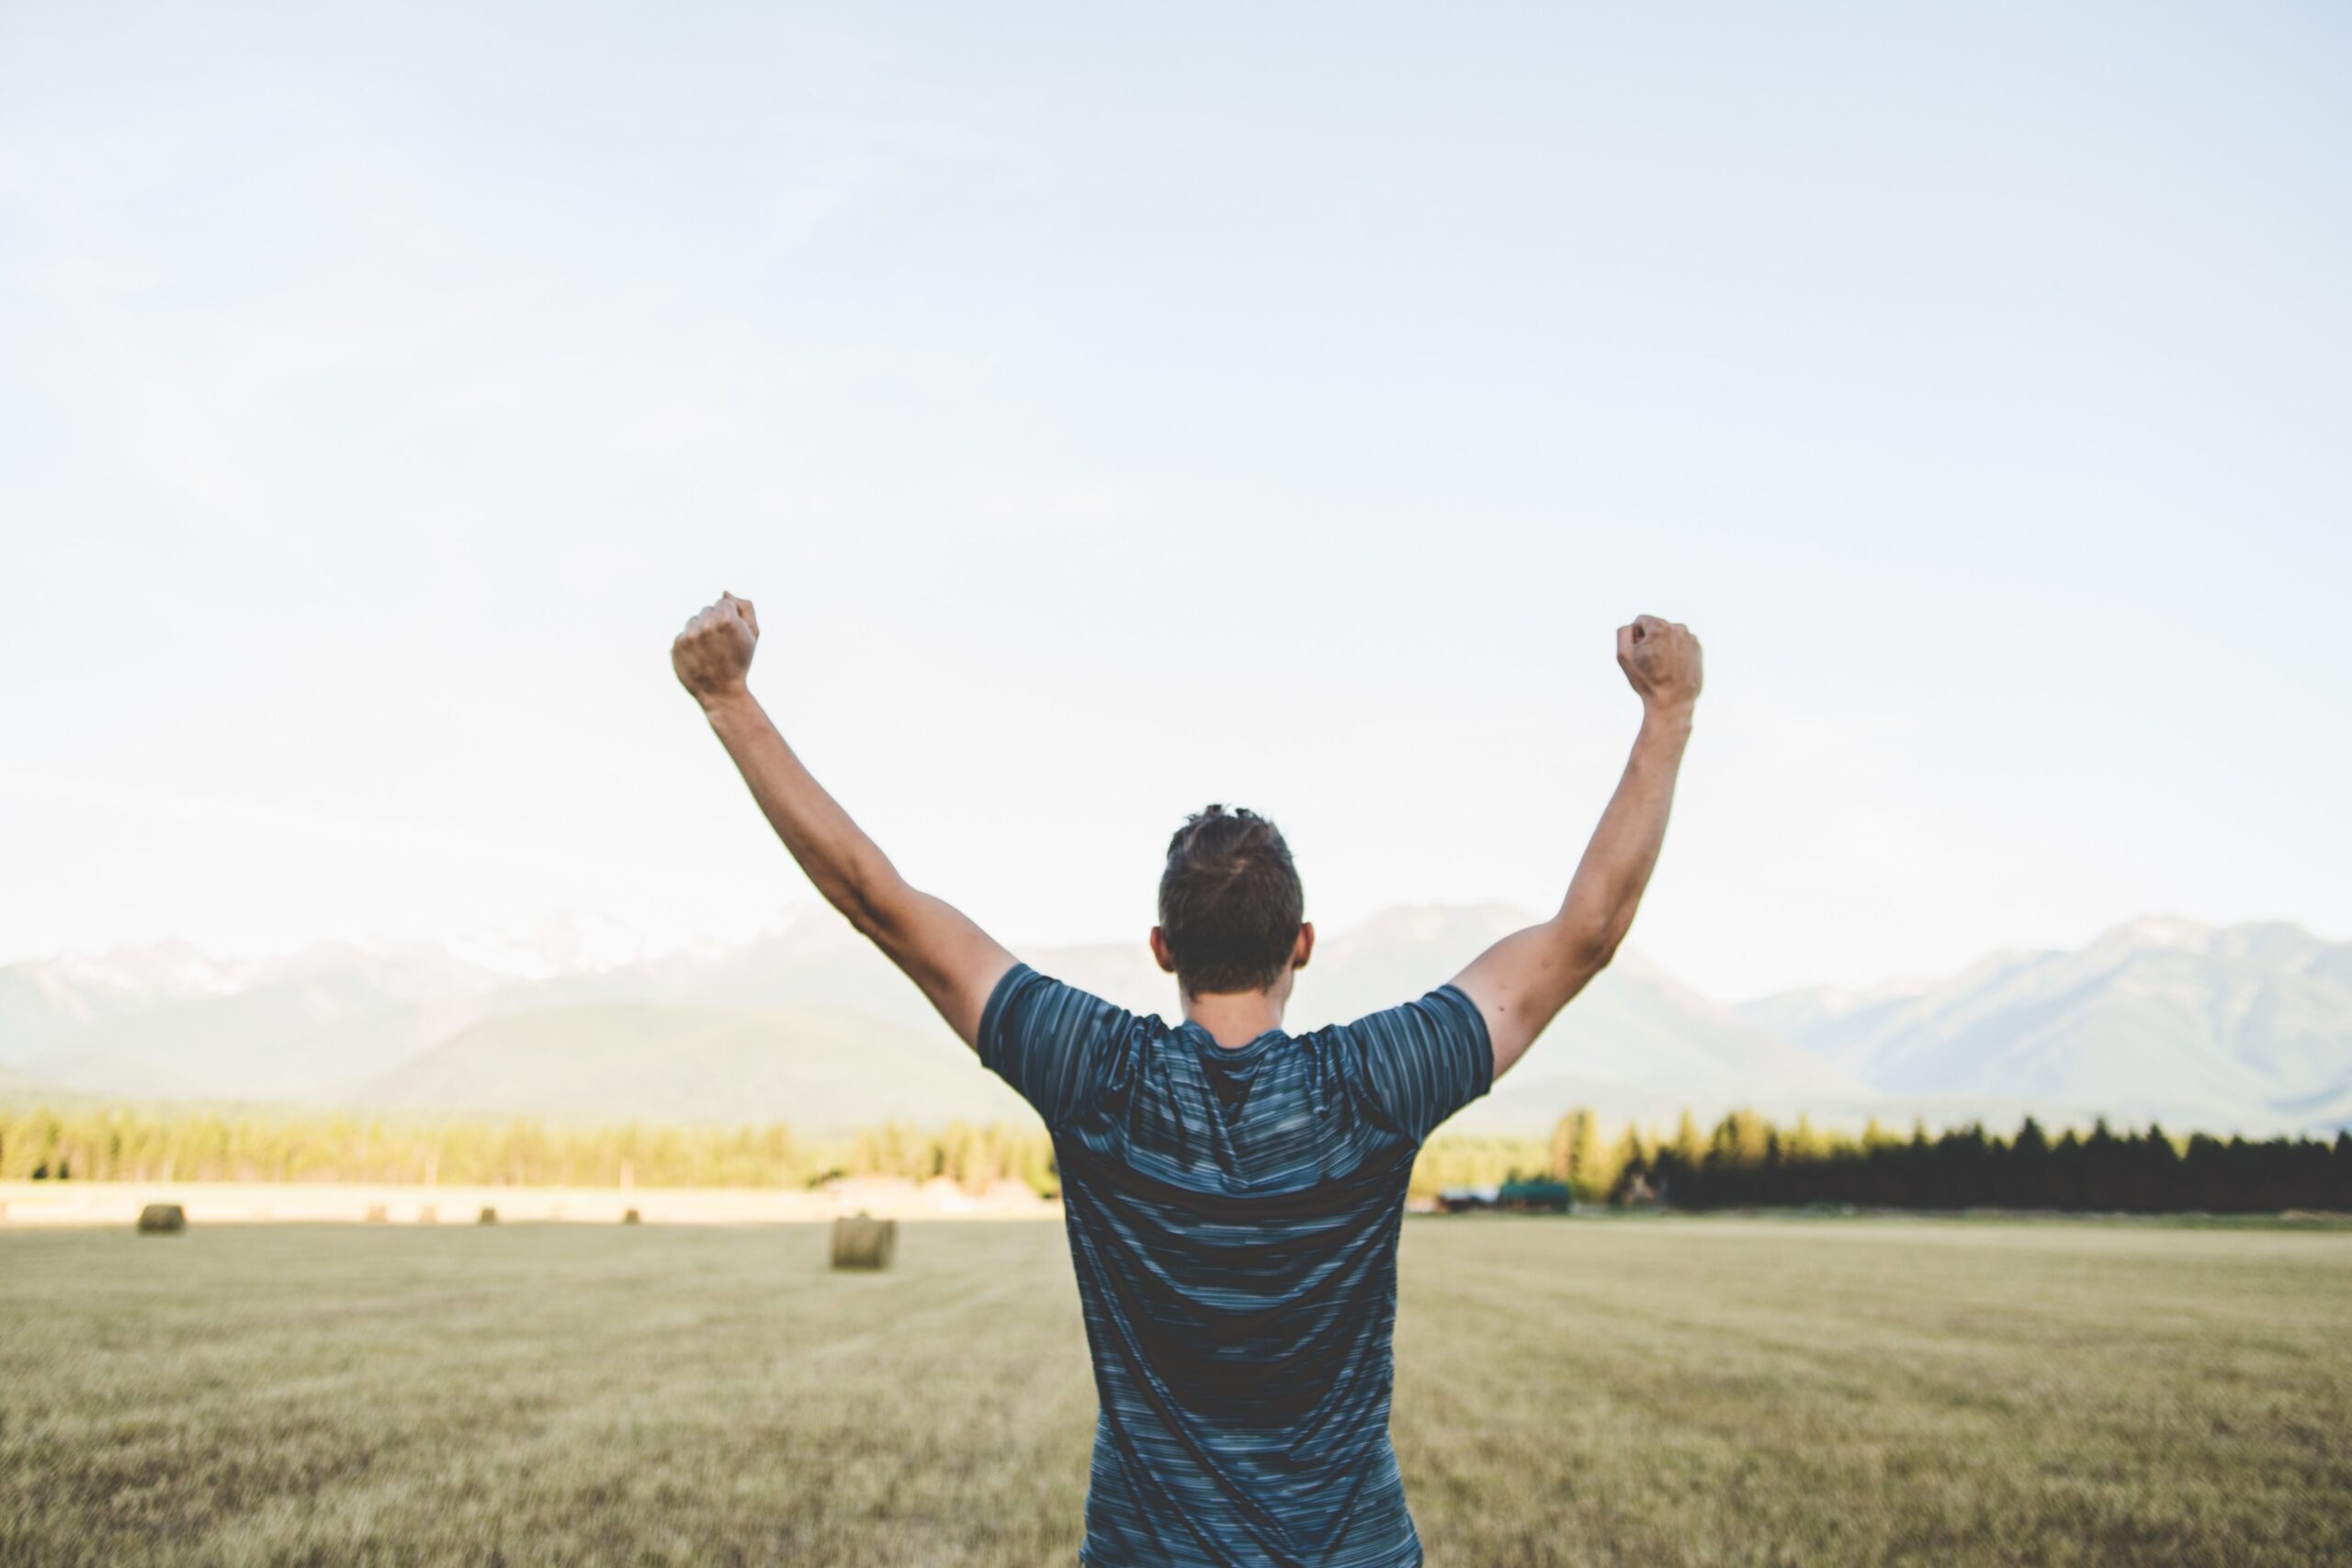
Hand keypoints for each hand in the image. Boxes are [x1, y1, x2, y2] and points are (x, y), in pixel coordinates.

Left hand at [672, 592, 758, 707]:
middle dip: (714, 622)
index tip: (732, 634)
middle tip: (721, 645)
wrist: (721, 692)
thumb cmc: (740, 662)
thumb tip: (724, 592)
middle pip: (708, 610)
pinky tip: (698, 656)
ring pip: (693, 620)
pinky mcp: (677, 645)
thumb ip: (745, 607)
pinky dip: (690, 643)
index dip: (730, 617)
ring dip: (701, 631)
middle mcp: (706, 625)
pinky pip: (683, 634)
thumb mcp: (753, 634)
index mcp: (727, 619)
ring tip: (709, 651)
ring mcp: (690, 635)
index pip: (724, 602)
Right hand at [1616, 615, 1701, 717]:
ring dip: (1663, 645)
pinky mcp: (1698, 648)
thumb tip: (1633, 626)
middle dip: (1651, 641)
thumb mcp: (1624, 656)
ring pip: (1669, 635)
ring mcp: (1691, 638)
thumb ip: (1623, 632)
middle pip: (1656, 627)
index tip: (1641, 655)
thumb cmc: (1646, 681)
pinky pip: (1680, 643)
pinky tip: (1673, 668)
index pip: (1641, 621)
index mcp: (1660, 627)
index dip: (1636, 638)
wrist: (1672, 703)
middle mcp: (1679, 628)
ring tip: (1663, 667)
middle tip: (1652, 663)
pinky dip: (1675, 652)